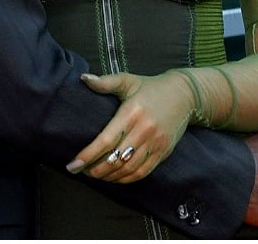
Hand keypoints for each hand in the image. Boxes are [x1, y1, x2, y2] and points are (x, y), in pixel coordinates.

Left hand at [67, 71, 196, 183]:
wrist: (185, 95)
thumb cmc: (151, 87)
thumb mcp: (128, 80)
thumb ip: (106, 82)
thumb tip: (83, 78)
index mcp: (132, 112)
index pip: (106, 140)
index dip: (87, 155)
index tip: (72, 165)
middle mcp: (144, 130)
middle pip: (115, 158)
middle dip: (95, 170)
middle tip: (81, 171)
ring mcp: (155, 143)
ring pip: (128, 168)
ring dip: (109, 176)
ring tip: (95, 175)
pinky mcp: (163, 152)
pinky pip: (143, 172)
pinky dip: (126, 179)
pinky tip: (114, 178)